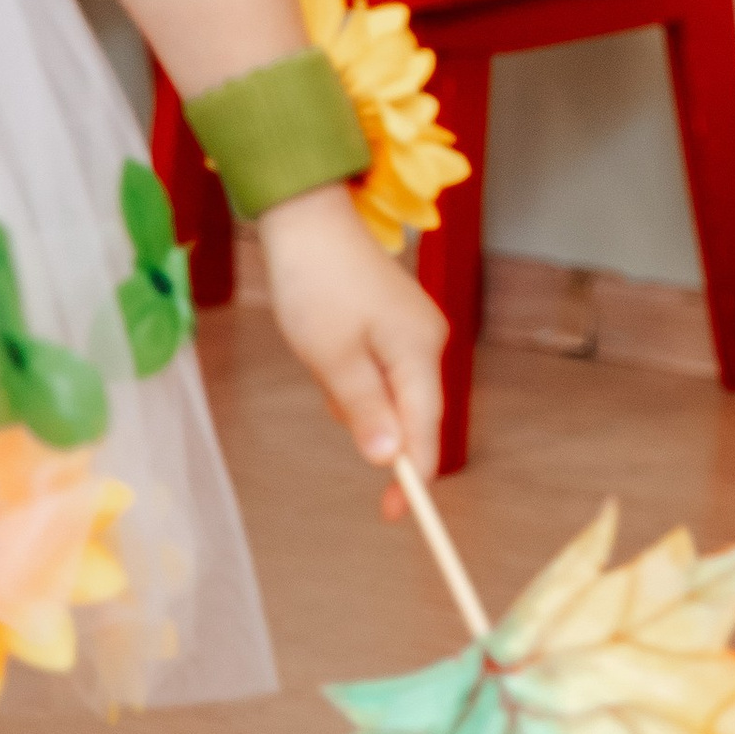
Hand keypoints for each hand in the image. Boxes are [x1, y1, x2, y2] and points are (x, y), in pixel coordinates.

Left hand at [255, 187, 445, 480]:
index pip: (425, 430)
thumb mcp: (332, 358)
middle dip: (373, 426)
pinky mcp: (396, 320)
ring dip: (357, 397)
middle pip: (413, 411)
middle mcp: (428, 341)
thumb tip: (390, 460)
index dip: (411, 477)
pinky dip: (354, 376)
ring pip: (392, 391)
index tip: (392, 515)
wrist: (306, 218)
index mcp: (420, 352)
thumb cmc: (316, 286)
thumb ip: (364, 411)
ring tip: (321, 358)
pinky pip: (381, 369)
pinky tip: (327, 349)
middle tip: (328, 390)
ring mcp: (414, 329)